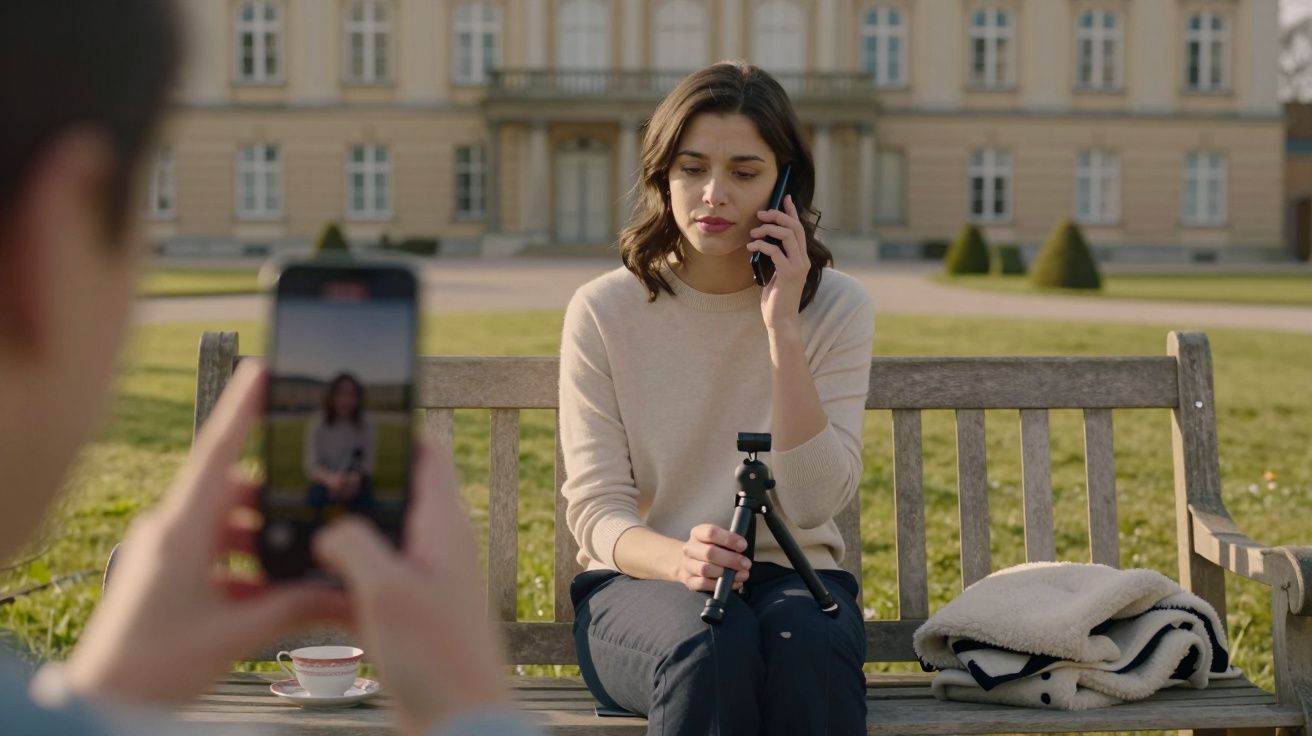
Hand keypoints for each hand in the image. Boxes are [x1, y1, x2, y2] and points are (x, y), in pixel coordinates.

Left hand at [65, 361, 348, 702]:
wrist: (103, 702)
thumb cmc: (152, 666)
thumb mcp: (235, 635)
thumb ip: (294, 607)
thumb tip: (346, 592)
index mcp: (179, 531)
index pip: (216, 455)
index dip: (241, 410)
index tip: (261, 370)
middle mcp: (168, 533)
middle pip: (229, 493)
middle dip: (273, 496)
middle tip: (313, 495)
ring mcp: (164, 556)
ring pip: (223, 527)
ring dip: (261, 538)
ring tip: (300, 555)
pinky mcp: (165, 580)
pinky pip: (213, 557)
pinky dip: (246, 566)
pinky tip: (274, 590)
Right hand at [314, 441, 511, 734]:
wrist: (460, 725)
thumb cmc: (438, 657)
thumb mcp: (387, 590)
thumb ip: (354, 544)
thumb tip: (327, 527)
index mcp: (442, 524)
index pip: (426, 453)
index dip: (394, 429)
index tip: (351, 416)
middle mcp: (434, 544)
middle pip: (391, 490)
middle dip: (349, 479)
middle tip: (300, 470)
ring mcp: (420, 578)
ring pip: (373, 535)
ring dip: (337, 529)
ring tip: (287, 518)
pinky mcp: (404, 612)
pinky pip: (365, 578)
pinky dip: (336, 573)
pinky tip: (297, 577)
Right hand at [677, 524, 751, 592]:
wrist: (687, 562)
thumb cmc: (710, 549)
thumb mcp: (716, 539)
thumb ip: (728, 542)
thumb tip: (741, 548)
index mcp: (698, 533)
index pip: (711, 533)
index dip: (729, 539)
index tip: (743, 546)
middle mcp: (690, 548)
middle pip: (709, 552)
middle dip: (731, 559)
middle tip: (746, 564)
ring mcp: (688, 565)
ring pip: (705, 569)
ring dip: (726, 573)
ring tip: (742, 574)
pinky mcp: (689, 581)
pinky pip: (703, 584)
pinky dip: (720, 585)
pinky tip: (734, 583)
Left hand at [747, 194, 808, 332]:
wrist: (781, 319)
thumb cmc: (776, 298)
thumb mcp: (776, 273)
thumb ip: (776, 257)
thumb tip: (765, 240)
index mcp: (802, 258)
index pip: (800, 228)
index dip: (792, 211)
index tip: (785, 197)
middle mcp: (803, 259)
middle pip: (794, 227)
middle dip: (777, 216)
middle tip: (761, 215)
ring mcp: (798, 266)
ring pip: (787, 235)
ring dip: (767, 229)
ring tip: (753, 233)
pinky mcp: (788, 273)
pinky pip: (774, 250)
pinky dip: (761, 244)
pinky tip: (751, 246)